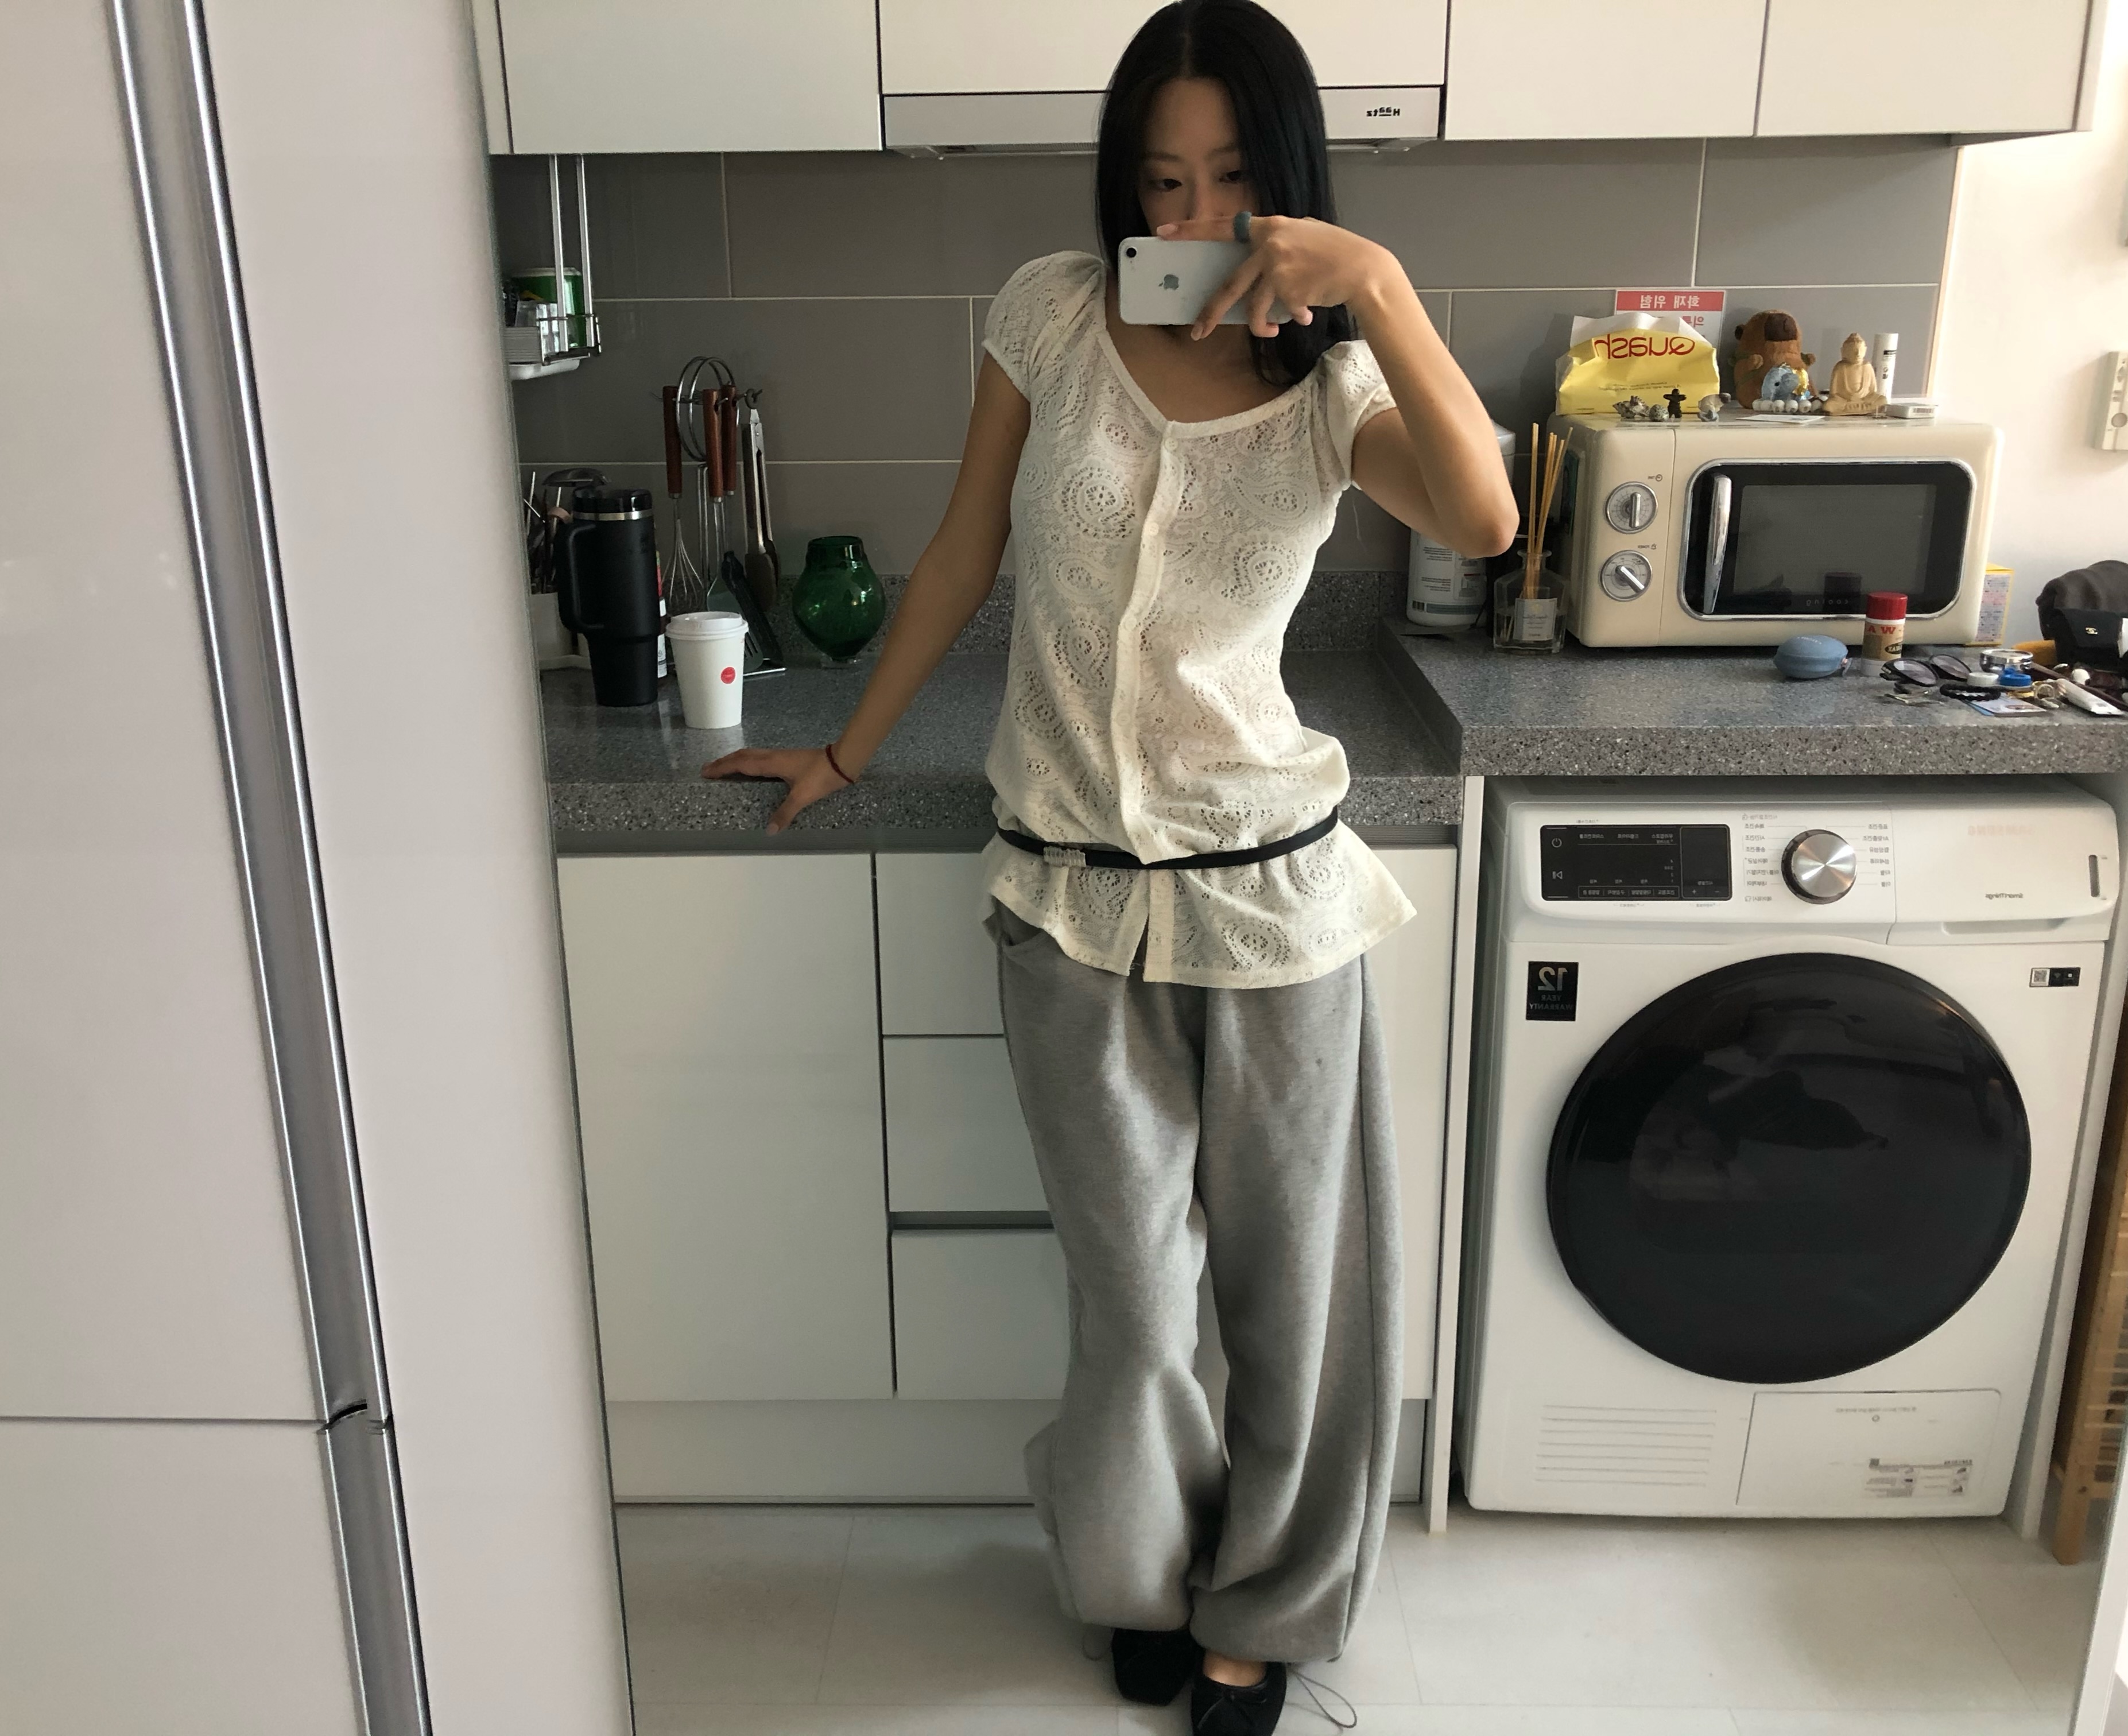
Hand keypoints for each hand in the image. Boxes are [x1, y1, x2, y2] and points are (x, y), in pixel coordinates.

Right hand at [702, 745, 849, 833]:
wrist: (843, 761)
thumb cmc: (822, 776)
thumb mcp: (802, 797)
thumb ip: (785, 813)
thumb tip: (770, 830)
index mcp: (772, 763)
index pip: (741, 764)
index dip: (722, 768)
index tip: (706, 772)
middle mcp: (773, 757)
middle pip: (743, 756)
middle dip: (724, 762)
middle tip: (708, 769)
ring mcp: (781, 756)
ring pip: (752, 755)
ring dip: (736, 760)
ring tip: (724, 767)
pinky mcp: (788, 759)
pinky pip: (761, 758)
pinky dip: (749, 762)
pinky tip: (752, 769)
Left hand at [1155, 215, 1401, 339]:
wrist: (1362, 270)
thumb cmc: (1335, 253)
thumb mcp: (1303, 236)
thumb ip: (1277, 244)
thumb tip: (1256, 269)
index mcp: (1269, 226)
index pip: (1223, 227)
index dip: (1192, 231)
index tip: (1165, 233)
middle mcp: (1268, 244)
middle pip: (1229, 283)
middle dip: (1211, 312)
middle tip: (1197, 330)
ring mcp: (1277, 266)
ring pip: (1254, 306)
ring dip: (1261, 325)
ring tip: (1273, 330)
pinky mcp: (1287, 288)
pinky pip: (1278, 311)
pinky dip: (1288, 318)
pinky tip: (1306, 314)